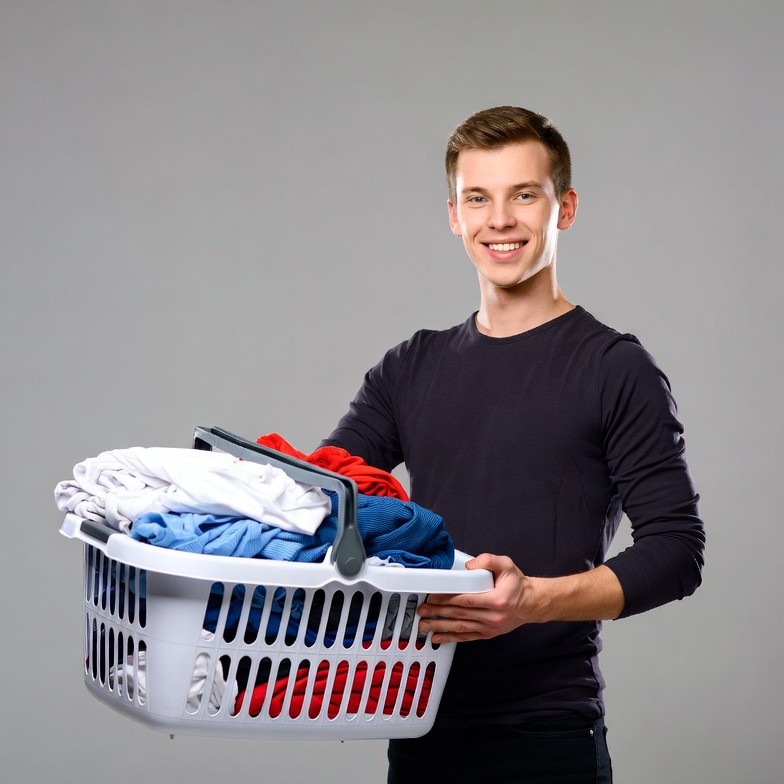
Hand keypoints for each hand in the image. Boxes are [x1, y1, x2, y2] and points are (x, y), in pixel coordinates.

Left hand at [416, 557, 624, 642]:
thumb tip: (470, 565)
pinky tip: (438, 638)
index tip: (432, 597)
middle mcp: (492, 617)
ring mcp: (489, 628)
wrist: (531, 604)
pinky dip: (451, 638)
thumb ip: (489, 560)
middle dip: (438, 613)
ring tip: (424, 626)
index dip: (447, 599)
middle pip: (459, 615)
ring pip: (460, 628)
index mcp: (496, 600)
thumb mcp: (507, 565)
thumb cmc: (517, 585)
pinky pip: (466, 637)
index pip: (466, 600)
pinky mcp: (487, 634)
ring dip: (440, 627)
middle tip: (421, 611)